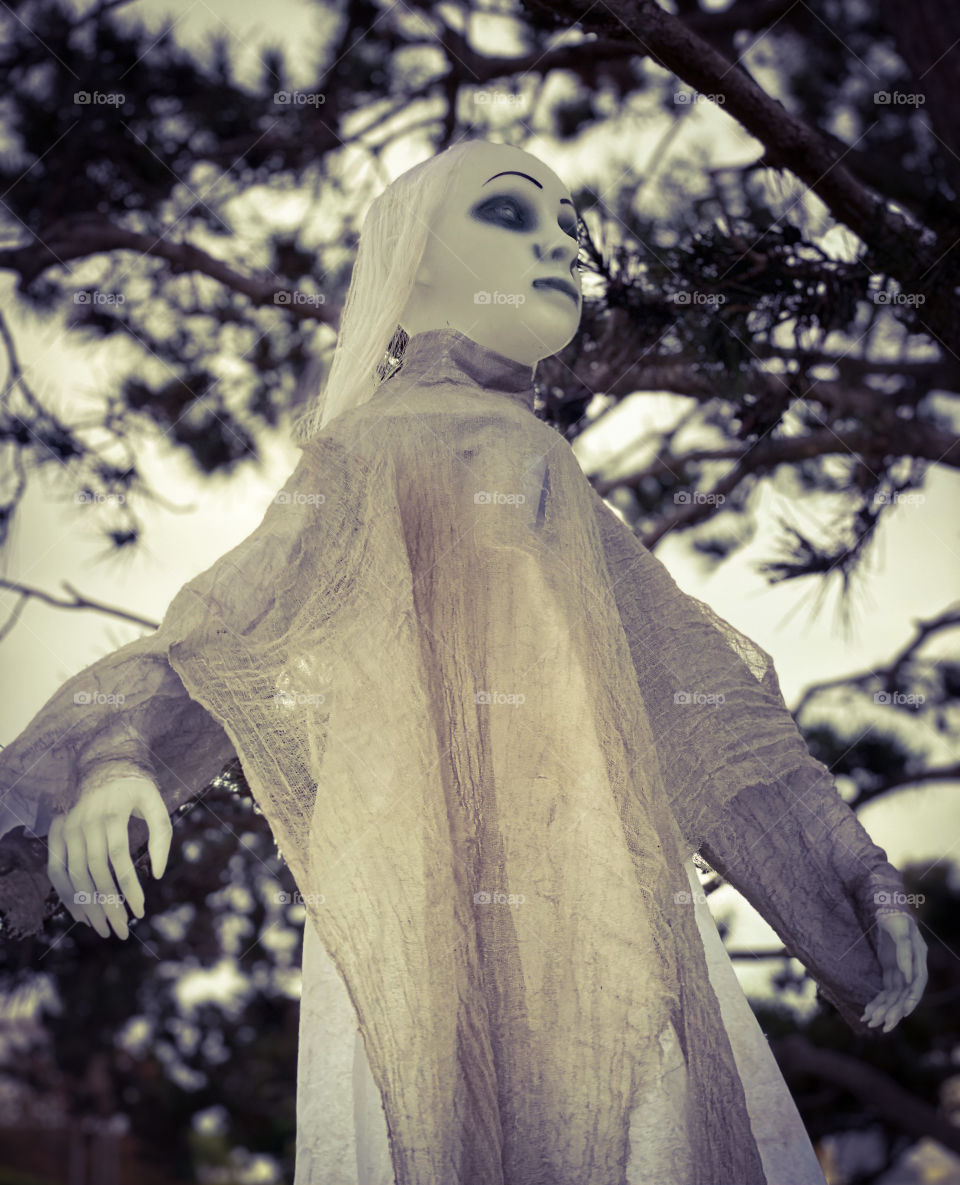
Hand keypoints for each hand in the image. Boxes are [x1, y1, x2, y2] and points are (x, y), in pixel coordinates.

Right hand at [47, 774, 171, 939]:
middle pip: (94, 872)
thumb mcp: (156, 803)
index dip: (129, 888)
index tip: (140, 912)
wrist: (103, 765)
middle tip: (121, 932)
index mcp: (112, 813)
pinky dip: (66, 895)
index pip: (119, 859)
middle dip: (107, 905)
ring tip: (104, 929)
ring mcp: (68, 829)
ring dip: (87, 906)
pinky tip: (81, 915)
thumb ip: (162, 835)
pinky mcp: (57, 834)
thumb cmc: (135, 788)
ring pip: (73, 876)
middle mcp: (85, 822)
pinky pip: (56, 871)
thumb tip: (159, 874)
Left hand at [860, 911, 927, 1032]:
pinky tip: (868, 1011)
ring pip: (893, 997)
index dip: (909, 1002)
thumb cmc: (895, 917)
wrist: (885, 907)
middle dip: (892, 1012)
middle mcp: (911, 970)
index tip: (901, 1015)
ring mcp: (901, 971)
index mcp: (919, 961)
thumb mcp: (900, 930)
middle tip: (880, 1026)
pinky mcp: (890, 971)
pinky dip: (877, 1001)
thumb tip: (909, 977)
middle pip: (904, 996)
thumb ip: (904, 952)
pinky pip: (885, 990)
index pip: (916, 987)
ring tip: (869, 1021)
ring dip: (882, 1010)